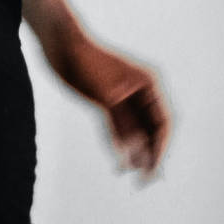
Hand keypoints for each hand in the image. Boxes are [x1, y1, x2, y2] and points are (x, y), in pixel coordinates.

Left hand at [49, 30, 171, 177]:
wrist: (60, 42)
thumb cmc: (85, 61)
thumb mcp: (105, 95)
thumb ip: (120, 125)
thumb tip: (134, 157)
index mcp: (149, 83)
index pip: (164, 122)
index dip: (161, 149)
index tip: (152, 170)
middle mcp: (142, 91)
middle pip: (154, 130)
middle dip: (151, 155)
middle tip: (144, 181)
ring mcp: (126, 98)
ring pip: (139, 133)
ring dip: (137, 154)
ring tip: (132, 176)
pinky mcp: (110, 103)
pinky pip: (122, 130)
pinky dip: (122, 147)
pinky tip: (119, 164)